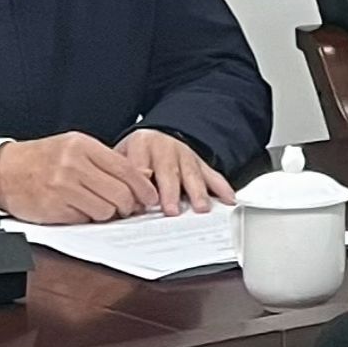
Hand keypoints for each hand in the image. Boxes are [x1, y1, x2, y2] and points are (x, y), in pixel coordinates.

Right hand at [0, 131, 159, 223]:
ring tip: (98, 206)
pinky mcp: (54, 208)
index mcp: (81, 145)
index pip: (125, 169)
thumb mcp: (74, 148)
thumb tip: (142, 176)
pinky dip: (88, 218)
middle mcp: (73, 164)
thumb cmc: (42, 158)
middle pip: (120, 193)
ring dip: (107, 213)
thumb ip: (106, 161)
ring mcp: (63, 187)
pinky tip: (79, 209)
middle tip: (127, 207)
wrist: (5, 170)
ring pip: (105, 210)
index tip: (150, 197)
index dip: (143, 187)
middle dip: (129, 205)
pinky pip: (85, 220)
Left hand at [116, 128, 234, 215]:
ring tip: (200, 208)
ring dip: (196, 192)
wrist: (155, 136)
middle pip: (167, 169)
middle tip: (171, 210)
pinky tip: (228, 200)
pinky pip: (213, 175)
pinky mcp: (200, 162)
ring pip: (191, 173)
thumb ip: (121, 177)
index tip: (143, 203)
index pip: (139, 166)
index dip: (141, 185)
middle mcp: (164, 146)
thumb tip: (120, 201)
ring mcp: (184, 153)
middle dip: (170, 191)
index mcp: (141, 144)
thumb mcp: (121, 157)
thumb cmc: (137, 154)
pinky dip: (221, 188)